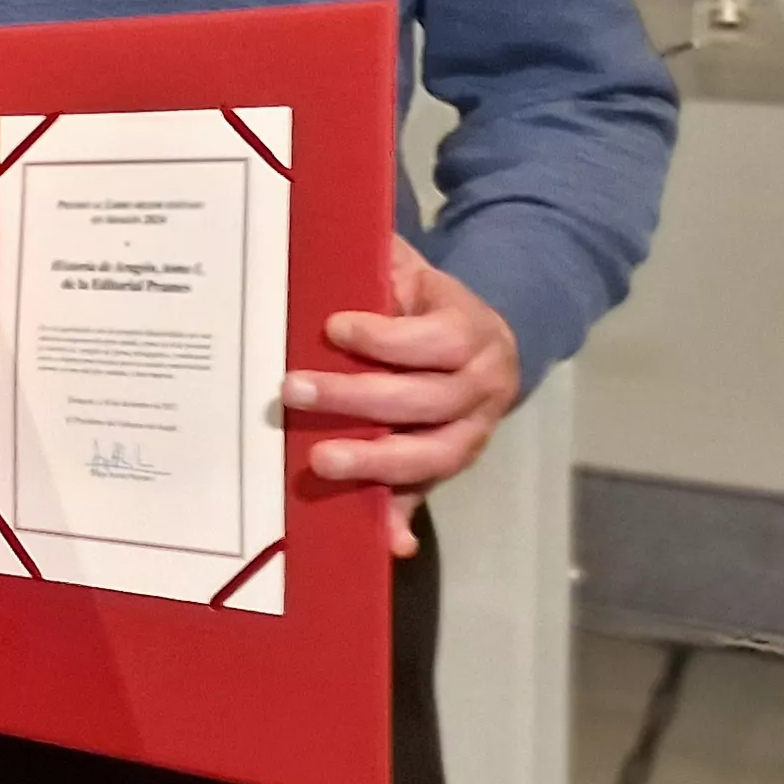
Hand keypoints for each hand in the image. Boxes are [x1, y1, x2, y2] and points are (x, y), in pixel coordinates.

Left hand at [290, 235, 520, 557]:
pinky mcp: (453, 461)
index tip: (334, 328)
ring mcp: (473, 429)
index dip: (386, 337)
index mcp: (470, 329)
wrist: (490, 334)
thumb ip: (379, 265)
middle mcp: (482, 384)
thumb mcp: (410, 270)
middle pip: (425, 399)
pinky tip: (388, 542)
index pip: (433, 338)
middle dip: (358, 398)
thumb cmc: (423, 299)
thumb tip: (335, 241)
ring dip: (377, 462)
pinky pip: (431, 492)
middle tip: (293, 391)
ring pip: (433, 453)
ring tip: (320, 462)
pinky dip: (406, 517)